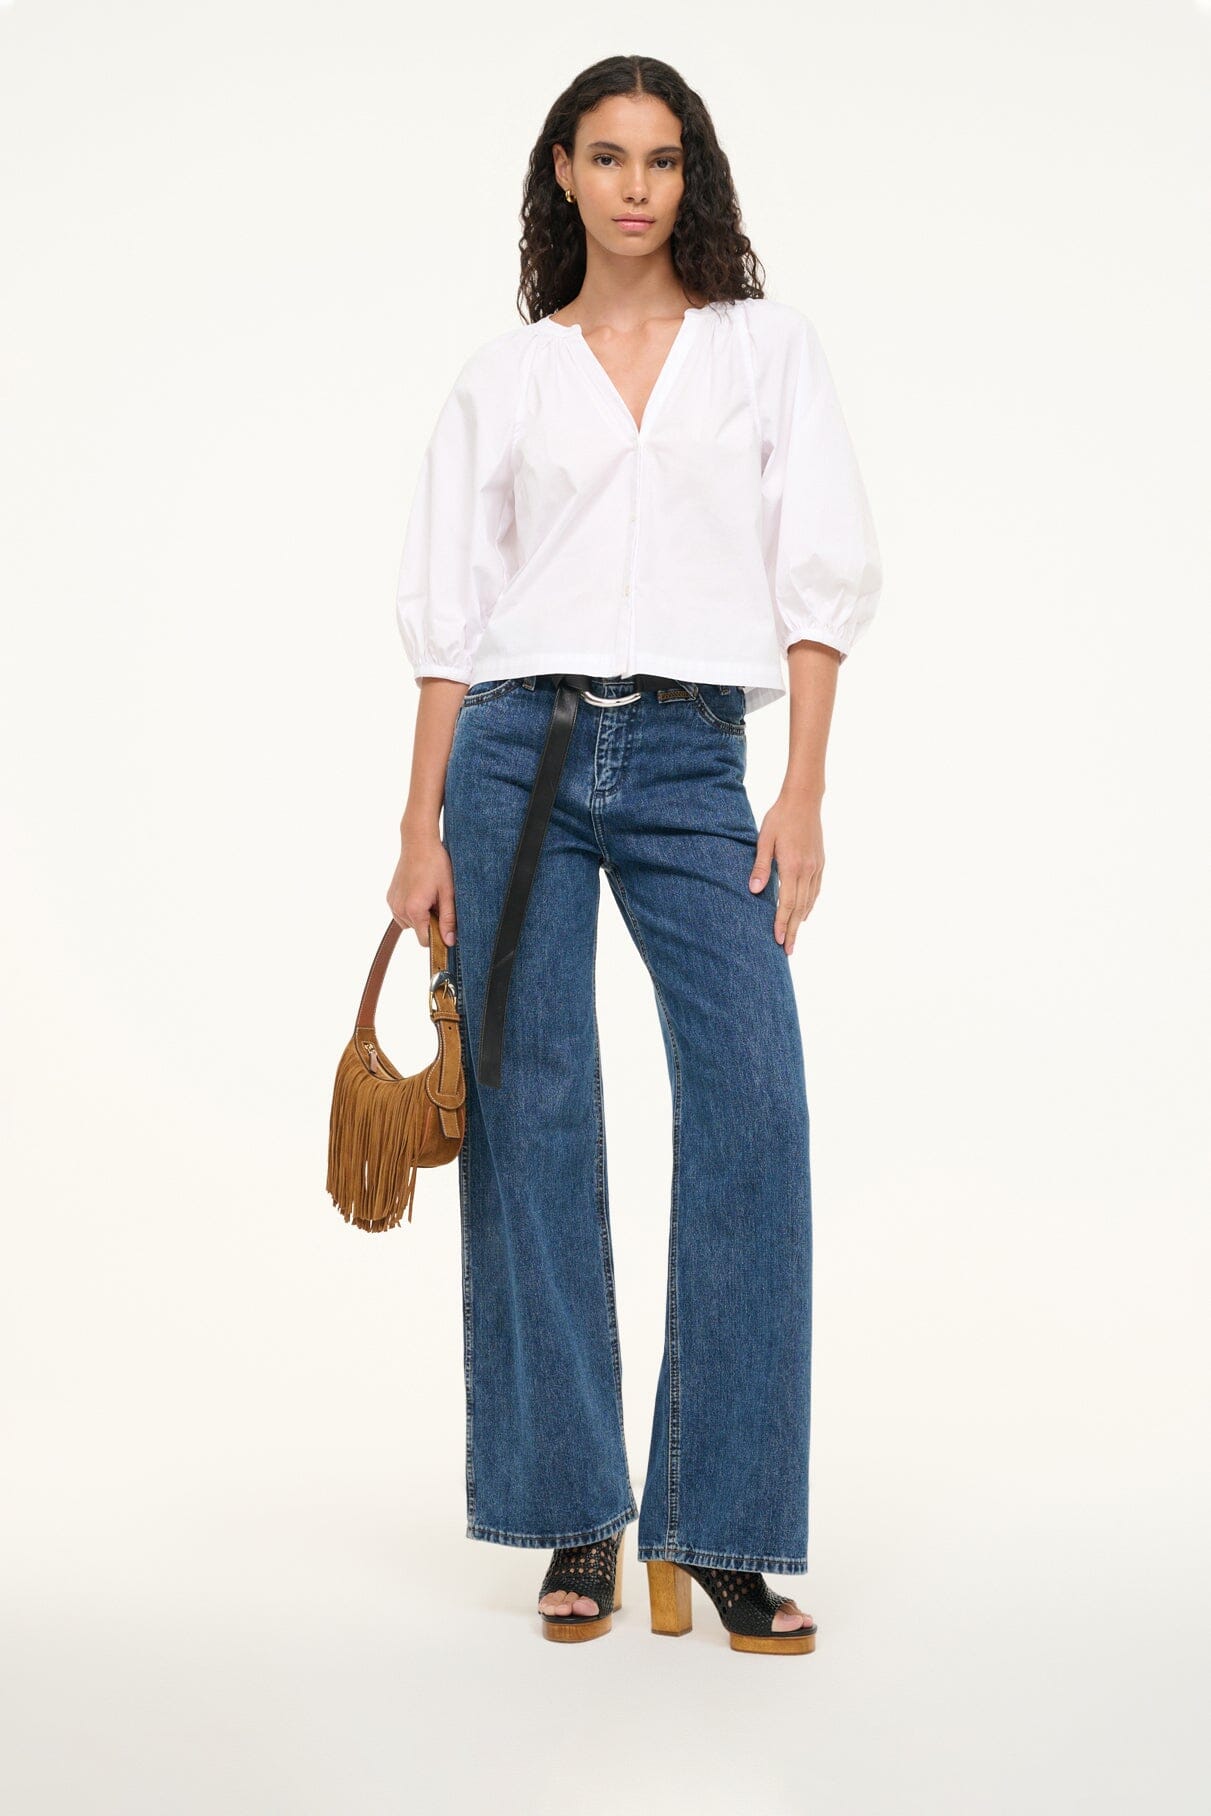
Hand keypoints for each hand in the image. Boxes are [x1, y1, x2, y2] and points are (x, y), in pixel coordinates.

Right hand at [387, 823, 457, 947]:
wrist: (419, 843)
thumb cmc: (436, 864)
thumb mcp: (448, 892)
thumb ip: (448, 919)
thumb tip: (449, 941)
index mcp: (414, 909)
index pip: (425, 941)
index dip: (438, 936)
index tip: (446, 924)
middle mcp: (399, 909)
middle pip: (418, 931)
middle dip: (430, 922)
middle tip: (438, 901)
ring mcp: (392, 903)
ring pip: (410, 923)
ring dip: (421, 916)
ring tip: (429, 895)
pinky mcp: (390, 897)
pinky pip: (402, 913)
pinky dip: (412, 908)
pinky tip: (419, 892)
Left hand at [748, 794, 823, 955]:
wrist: (804, 800)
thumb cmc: (779, 818)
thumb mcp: (764, 840)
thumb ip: (760, 867)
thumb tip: (754, 891)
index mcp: (792, 866)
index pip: (787, 903)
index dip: (782, 923)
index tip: (778, 941)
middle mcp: (807, 870)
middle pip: (800, 908)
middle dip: (792, 931)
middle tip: (787, 951)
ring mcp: (816, 867)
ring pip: (809, 901)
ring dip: (801, 921)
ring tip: (794, 937)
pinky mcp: (820, 863)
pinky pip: (815, 890)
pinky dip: (809, 905)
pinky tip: (804, 914)